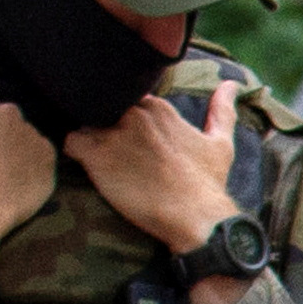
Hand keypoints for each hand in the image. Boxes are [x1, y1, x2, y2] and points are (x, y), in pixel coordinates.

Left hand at [76, 77, 246, 269]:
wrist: (196, 219)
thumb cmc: (208, 184)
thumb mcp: (221, 143)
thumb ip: (222, 110)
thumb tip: (232, 84)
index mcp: (158, 108)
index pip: (125, 100)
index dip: (122, 119)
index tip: (127, 140)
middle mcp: (134, 114)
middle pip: (100, 107)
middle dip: (100, 123)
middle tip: (109, 151)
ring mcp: (114, 133)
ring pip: (83, 121)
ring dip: (86, 136)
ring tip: (94, 158)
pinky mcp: (96, 156)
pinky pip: (70, 142)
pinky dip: (73, 152)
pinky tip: (85, 166)